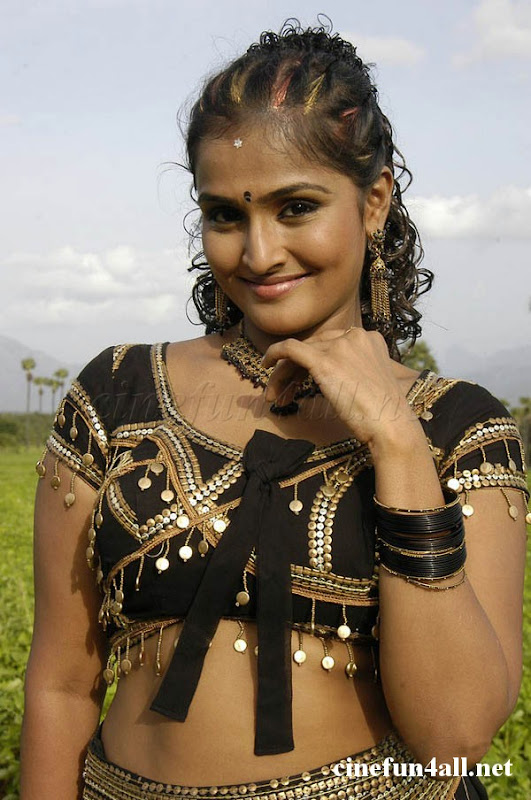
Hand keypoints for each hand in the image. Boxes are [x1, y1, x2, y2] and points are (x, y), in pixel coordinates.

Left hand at [261, 328, 417, 446]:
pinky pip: (289, 349)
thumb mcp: (369, 381)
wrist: (392, 426)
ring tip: (274, 397)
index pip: (329, 344)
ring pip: (299, 352)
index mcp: (368, 338)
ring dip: (283, 374)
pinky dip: (274, 353)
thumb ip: (351, 369)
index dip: (310, 363)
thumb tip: (327, 376)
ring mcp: (339, 346)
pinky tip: (265, 364)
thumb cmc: (383, 414)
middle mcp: (354, 335)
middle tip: (281, 393)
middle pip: (313, 347)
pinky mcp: (324, 361)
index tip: (299, 383)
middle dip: (294, 371)